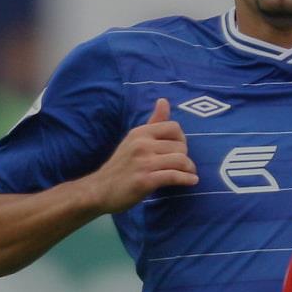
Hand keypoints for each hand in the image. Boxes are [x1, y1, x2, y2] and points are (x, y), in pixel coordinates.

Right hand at [85, 98, 198, 212]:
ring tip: (189, 173)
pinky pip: (174, 176)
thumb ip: (153, 122)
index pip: (174, 127)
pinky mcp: (145, 181)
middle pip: (181, 146)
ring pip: (181, 160)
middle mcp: (141, 144)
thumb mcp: (134, 140)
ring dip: (189, 169)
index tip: (179, 150)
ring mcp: (143, 162)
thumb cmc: (121, 166)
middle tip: (181, 165)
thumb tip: (164, 101)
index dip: (181, 139)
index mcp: (140, 132)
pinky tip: (192, 181)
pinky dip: (187, 179)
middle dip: (185, 156)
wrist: (99, 190)